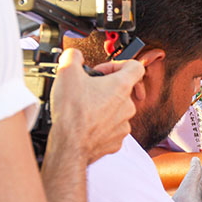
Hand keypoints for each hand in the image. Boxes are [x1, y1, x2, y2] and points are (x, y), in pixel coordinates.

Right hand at [49, 48, 143, 164]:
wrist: (71, 145)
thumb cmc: (72, 112)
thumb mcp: (66, 72)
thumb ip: (73, 56)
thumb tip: (75, 55)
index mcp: (121, 86)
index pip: (135, 67)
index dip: (119, 64)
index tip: (104, 70)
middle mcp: (127, 106)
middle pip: (123, 90)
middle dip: (106, 87)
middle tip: (88, 90)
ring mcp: (124, 124)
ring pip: (117, 110)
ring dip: (104, 106)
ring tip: (85, 108)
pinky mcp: (117, 140)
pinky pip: (112, 127)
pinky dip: (101, 124)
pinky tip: (87, 123)